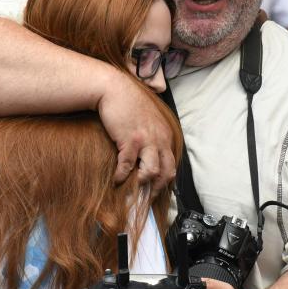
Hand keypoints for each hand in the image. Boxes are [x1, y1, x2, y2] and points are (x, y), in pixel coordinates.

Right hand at [97, 71, 175, 190]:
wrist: (115, 89)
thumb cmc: (129, 106)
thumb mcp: (149, 122)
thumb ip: (154, 138)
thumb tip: (151, 157)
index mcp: (166, 137)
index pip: (172, 165)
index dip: (164, 182)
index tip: (156, 192)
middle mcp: (160, 139)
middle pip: (166, 172)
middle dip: (156, 189)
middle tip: (145, 199)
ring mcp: (146, 140)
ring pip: (151, 172)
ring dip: (140, 184)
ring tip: (131, 189)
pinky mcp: (129, 140)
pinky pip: (127, 166)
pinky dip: (121, 176)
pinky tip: (115, 179)